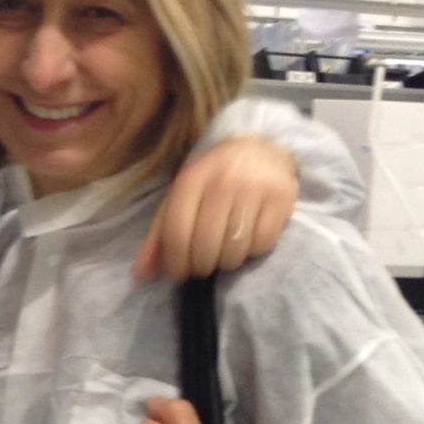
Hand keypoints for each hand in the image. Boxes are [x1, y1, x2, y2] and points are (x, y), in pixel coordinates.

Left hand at [133, 135, 298, 282]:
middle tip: (205, 265)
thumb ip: (160, 236)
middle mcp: (223, 181)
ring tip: (227, 251)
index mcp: (192, 179)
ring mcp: (254, 189)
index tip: (180, 274)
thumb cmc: (214, 181)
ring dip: (228, 261)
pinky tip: (249, 240)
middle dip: (202, 266)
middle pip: (206, 246)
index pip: (177, 232)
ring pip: (234, 251)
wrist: (260, 149)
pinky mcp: (281, 198)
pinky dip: (253, 252)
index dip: (176, 261)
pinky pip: (262, 245)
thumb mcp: (182, 199)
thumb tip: (141, 275)